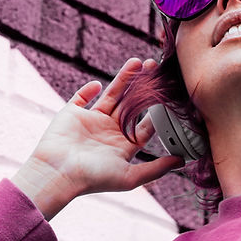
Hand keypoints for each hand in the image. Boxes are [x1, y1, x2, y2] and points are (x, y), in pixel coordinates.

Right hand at [17, 58, 183, 208]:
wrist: (57, 173)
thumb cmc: (93, 178)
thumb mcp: (130, 177)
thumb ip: (156, 169)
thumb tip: (183, 161)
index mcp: (123, 146)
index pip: (145, 125)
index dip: (158, 110)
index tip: (170, 93)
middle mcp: (109, 132)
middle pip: (131, 104)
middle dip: (143, 86)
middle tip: (155, 68)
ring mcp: (90, 121)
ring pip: (111, 95)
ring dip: (124, 79)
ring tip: (138, 62)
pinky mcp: (71, 114)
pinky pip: (81, 97)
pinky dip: (89, 89)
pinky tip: (99, 84)